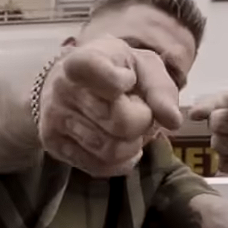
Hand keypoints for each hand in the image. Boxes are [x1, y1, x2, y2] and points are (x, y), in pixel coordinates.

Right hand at [36, 37, 182, 178]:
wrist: (70, 82)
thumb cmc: (115, 71)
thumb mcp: (142, 66)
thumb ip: (161, 90)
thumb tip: (173, 121)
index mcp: (82, 60)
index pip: (97, 71)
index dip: (120, 82)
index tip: (126, 79)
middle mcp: (63, 89)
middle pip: (120, 122)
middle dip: (142, 122)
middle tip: (140, 112)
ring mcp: (56, 119)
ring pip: (111, 150)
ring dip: (133, 144)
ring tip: (129, 129)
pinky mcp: (54, 145)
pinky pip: (99, 167)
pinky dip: (120, 161)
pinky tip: (120, 144)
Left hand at [188, 88, 227, 184]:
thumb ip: (214, 104)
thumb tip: (193, 113)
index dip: (213, 105)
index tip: (201, 111)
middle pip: (220, 122)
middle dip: (214, 125)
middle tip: (221, 127)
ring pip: (221, 144)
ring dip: (218, 143)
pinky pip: (226, 162)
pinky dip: (224, 159)